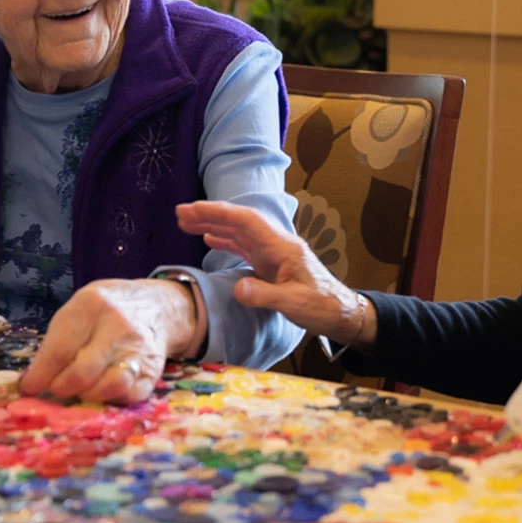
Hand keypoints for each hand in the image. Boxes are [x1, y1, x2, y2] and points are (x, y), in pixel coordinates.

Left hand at [19, 279, 198, 404]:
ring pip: (109, 388)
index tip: (28, 387)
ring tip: (79, 389)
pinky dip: (109, 399)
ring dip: (87, 396)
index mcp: (93, 305)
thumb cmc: (105, 310)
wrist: (156, 307)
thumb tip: (33, 381)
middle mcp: (119, 326)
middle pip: (82, 373)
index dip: (40, 374)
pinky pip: (127, 397)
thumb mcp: (78, 309)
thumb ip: (57, 340)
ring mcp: (140, 350)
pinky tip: (101, 390)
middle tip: (55, 388)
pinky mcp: (153, 372)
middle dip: (61, 388)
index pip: (60, 350)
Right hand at [175, 200, 372, 348]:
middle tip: (180, 213)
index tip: (194, 210)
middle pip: (240, 222)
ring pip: (239, 232)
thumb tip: (237, 288)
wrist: (341, 312)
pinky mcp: (271, 264)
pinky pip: (244, 246)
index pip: (247, 221)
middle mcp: (276, 244)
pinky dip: (225, 240)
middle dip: (210, 214)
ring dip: (214, 225)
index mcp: (282, 247)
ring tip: (186, 222)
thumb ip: (265, 296)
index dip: (219, 213)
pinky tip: (209, 239)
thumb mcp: (294, 304)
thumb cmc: (322, 306)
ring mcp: (273, 253)